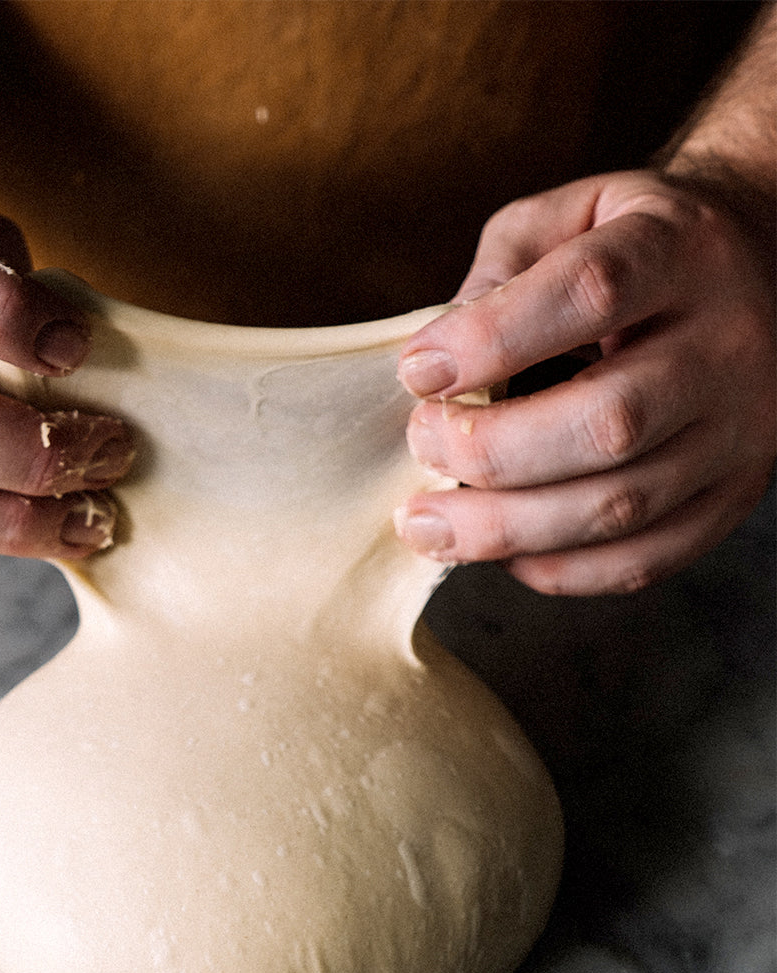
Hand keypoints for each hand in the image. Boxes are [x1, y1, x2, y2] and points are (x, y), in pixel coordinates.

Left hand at [395, 170, 775, 594]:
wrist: (761, 268)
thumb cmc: (635, 244)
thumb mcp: (568, 216)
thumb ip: (502, 269)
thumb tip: (439, 361)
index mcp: (682, 251)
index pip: (590, 292)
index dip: (490, 340)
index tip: (417, 371)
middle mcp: (728, 344)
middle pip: (609, 422)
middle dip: (489, 451)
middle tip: (422, 446)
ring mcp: (742, 430)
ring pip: (623, 504)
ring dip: (506, 529)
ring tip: (429, 524)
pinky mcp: (733, 494)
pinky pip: (646, 558)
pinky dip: (560, 570)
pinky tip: (502, 552)